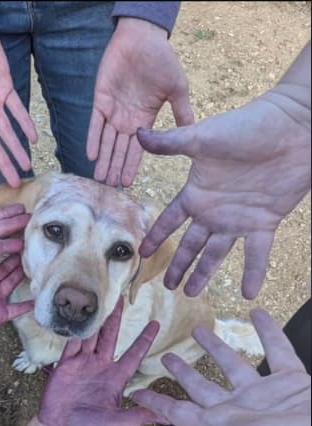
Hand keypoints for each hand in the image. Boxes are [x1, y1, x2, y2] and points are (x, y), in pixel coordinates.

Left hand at [0, 236, 33, 359]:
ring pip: (12, 281)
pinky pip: (18, 308)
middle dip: (14, 255)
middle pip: (3, 266)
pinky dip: (28, 304)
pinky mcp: (0, 314)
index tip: (7, 231)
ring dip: (22, 272)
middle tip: (27, 241)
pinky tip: (39, 297)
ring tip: (35, 260)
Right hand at [38, 298, 163, 425]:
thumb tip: (167, 416)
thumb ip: (138, 416)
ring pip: (91, 335)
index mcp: (116, 377)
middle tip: (121, 298)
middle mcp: (101, 365)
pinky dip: (75, 330)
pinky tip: (78, 315)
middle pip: (111, 336)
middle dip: (116, 318)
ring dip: (96, 319)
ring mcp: (83, 362)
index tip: (155, 323)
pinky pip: (72, 343)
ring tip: (99, 299)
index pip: (134, 354)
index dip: (144, 339)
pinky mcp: (66, 363)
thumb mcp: (116, 423)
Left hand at [87, 18, 192, 186]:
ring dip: (103, 159)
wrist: (143, 38)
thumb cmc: (162, 61)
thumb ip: (181, 112)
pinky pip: (95, 123)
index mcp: (144, 120)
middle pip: (119, 149)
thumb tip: (191, 132)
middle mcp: (127, 120)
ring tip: (99, 178)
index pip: (137, 148)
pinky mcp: (100, 100)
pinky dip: (93, 138)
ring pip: (106, 141)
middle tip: (109, 187)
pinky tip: (91, 155)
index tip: (127, 183)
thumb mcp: (177, 89)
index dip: (132, 165)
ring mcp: (113, 111)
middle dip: (115, 167)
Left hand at [133, 309, 310, 425]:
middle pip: (202, 387)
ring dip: (217, 347)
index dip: (157, 402)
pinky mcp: (294, 382)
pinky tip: (257, 314)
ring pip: (235, 364)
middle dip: (183, 372)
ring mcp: (267, 395)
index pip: (179, 412)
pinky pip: (277, 350)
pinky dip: (268, 332)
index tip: (136, 391)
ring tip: (199, 329)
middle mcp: (240, 410)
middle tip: (165, 356)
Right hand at [138, 91, 310, 298]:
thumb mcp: (203, 138)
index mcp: (196, 193)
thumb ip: (171, 143)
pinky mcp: (264, 223)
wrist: (292, 128)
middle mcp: (214, 211)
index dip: (156, 237)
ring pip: (216, 254)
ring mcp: (238, 219)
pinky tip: (248, 293)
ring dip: (204, 274)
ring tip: (192, 293)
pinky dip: (253, 273)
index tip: (143, 254)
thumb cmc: (247, 127)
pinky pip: (257, 254)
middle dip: (179, 265)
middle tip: (168, 286)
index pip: (170, 221)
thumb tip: (138, 135)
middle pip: (191, 245)